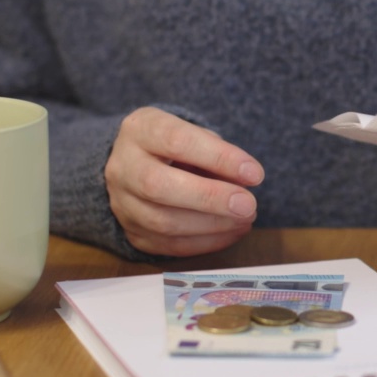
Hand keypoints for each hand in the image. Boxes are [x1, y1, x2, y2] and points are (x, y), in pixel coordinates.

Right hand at [105, 107, 264, 256]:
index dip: (219, 158)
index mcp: (140, 130)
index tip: (255, 174)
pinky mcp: (132, 233)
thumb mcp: (193, 134)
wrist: (135, 165)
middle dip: (210, 198)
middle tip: (248, 205)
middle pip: (158, 186)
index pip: (177, 141)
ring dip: (212, 226)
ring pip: (162, 223)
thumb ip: (217, 153)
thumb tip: (245, 180)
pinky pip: (168, 245)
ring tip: (245, 219)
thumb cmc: (174, 146)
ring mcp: (122, 204)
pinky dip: (206, 242)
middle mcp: (123, 167)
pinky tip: (231, 232)